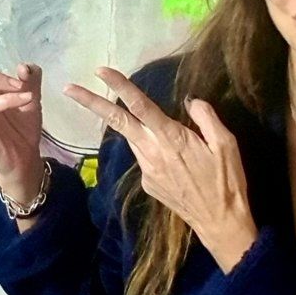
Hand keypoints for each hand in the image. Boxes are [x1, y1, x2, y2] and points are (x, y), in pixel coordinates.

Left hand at [64, 70, 257, 272]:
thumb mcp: (227, 145)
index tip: (101, 71)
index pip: (141, 106)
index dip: (120, 86)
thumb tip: (190, 101)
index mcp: (172, 138)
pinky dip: (150, 147)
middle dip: (91, 103)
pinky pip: (144, 156)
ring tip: (135, 118)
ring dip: (126, 124)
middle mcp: (153, 152)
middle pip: (117, 121)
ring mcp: (147, 170)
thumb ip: (206, 118)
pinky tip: (173, 159)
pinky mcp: (147, 183)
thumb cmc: (227, 182)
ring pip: (131, 138)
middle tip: (68, 88)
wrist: (220, 223)